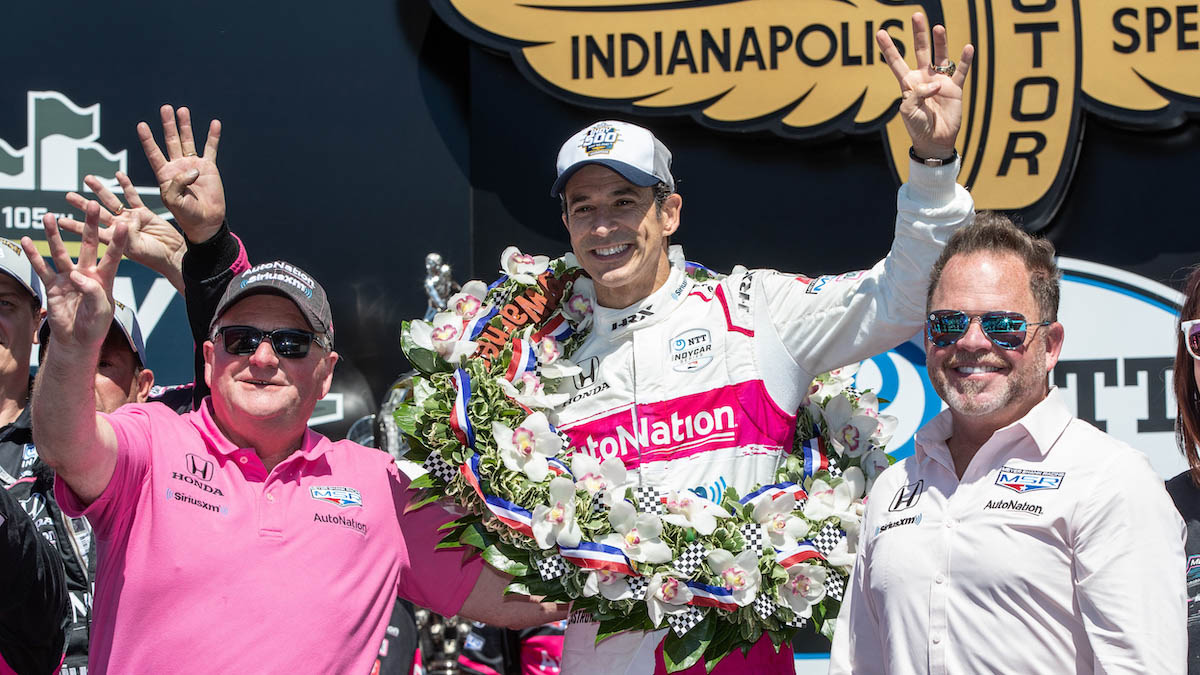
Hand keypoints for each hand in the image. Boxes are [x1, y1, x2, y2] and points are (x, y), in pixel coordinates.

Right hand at [22, 202, 127, 353]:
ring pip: (60, 252)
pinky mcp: (52, 286)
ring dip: (54, 235)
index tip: (124, 224)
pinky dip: (33, 255)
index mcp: (104, 279)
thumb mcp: (101, 311)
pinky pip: (41, 268)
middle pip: (88, 245)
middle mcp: (86, 273)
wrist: (77, 340)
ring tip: (49, 216)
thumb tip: (76, 275)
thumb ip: (93, 292)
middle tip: (91, 205)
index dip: (118, 241)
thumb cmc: (95, 326)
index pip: (113, 256)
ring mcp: (68, 277)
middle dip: (89, 225)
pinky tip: (26, 239)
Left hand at [60, 173, 185, 293]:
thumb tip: (119, 226)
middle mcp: (119, 229)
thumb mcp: (137, 250)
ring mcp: (131, 219)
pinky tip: (117, 175)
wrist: (175, 255)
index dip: (75, 226)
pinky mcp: (144, 213)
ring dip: (100, 190)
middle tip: (68, 195)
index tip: (59, 220)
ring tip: (87, 179)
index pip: (90, 232)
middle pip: (97, 214)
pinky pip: (132, 196)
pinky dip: (126, 185)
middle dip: (82, 204)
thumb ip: (126, 237)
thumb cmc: (156, 258)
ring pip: (112, 201)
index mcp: (114, 241)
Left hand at [137, 105, 224, 243]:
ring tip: (182, 110)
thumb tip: (193, 169)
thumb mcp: (173, 201)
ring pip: (188, 140)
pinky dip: (212, 136)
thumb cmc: (186, 214)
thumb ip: (177, 183)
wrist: (206, 222)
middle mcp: (178, 166)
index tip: (142, 125)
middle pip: (170, 141)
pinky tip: (214, 123)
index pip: (154, 153)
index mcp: (165, 174)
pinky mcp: (209, 168)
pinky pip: (211, 148)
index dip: (148, 139)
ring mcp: (193, 165)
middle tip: (165, 108)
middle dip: (168, 125)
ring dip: (185, 125)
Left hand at [878, 13, 973, 159]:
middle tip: (916, 16)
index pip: (896, 62)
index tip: (880, 32)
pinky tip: (967, 48)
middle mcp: (924, 78)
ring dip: (940, 42)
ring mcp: (940, 81)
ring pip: (941, 56)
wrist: (934, 141)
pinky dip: (965, 60)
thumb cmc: (917, 126)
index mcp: (908, 83)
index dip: (889, 48)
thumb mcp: (909, 111)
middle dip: (918, 34)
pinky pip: (961, 72)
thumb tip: (935, 83)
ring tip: (938, 27)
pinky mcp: (955, 88)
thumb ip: (917, 94)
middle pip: (920, 50)